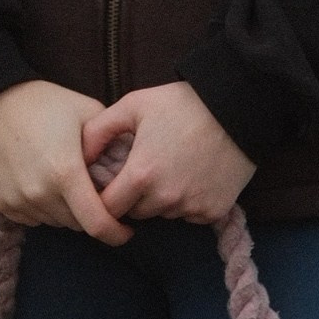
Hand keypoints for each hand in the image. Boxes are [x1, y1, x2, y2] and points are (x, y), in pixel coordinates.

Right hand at [0, 80, 133, 243]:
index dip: (116, 233)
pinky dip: (44, 209)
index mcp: (65, 173)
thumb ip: (112, 143)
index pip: (97, 224)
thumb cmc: (42, 102)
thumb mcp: (87, 112)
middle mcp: (39, 194)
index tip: (126, 229)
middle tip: (95, 193)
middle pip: (78, 224)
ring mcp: (17, 201)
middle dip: (92, 214)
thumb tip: (132, 168)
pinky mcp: (0, 202)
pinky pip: (33, 218)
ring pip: (55, 222)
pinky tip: (44, 183)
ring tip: (67, 183)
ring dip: (67, 211)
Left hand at [80, 81, 255, 227]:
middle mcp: (165, 198)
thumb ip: (99, 131)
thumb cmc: (182, 104)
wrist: (238, 107)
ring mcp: (192, 207)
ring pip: (163, 215)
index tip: (109, 186)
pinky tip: (193, 176)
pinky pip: (190, 215)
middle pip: (135, 214)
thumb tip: (80, 156)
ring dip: (161, 200)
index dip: (104, 199)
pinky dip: (188, 202)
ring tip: (170, 169)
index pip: (107, 209)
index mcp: (141, 175)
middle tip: (143, 171)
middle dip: (133, 198)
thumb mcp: (134, 105)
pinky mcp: (214, 211)